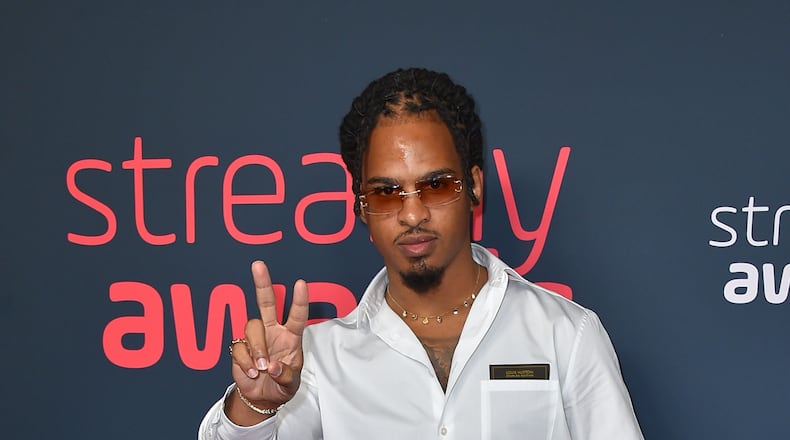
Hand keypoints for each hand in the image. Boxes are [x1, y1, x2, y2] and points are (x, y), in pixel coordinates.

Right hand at [229, 261, 308, 417]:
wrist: (262, 398)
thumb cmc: (281, 386)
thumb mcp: (290, 385)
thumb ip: (284, 376)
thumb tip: (272, 367)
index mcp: (291, 336)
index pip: (297, 315)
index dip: (299, 300)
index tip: (300, 283)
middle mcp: (273, 331)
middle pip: (266, 302)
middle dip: (262, 283)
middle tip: (258, 265)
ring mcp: (255, 338)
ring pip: (251, 326)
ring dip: (257, 348)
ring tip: (261, 368)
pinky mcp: (240, 347)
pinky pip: (239, 347)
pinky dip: (245, 363)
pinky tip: (251, 374)